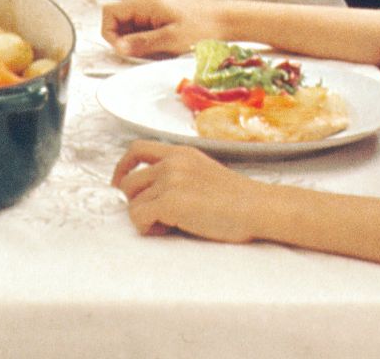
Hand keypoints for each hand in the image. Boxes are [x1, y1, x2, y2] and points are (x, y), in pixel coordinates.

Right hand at [101, 0, 227, 59]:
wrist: (229, 21)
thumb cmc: (204, 26)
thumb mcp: (171, 39)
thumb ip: (142, 43)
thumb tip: (118, 47)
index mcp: (144, 4)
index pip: (110, 14)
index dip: (110, 33)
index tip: (123, 49)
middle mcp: (146, 5)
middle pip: (119, 23)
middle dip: (126, 41)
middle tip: (142, 54)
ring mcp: (154, 13)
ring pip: (132, 30)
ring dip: (139, 45)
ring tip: (157, 52)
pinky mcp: (162, 21)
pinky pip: (146, 33)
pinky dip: (149, 44)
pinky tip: (164, 50)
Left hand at [112, 139, 261, 242]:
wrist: (260, 208)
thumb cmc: (239, 200)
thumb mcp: (205, 173)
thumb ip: (179, 174)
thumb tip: (153, 193)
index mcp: (181, 153)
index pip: (137, 149)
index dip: (123, 167)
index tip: (119, 184)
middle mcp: (171, 162)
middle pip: (128, 181)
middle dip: (136, 201)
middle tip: (158, 217)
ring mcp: (170, 180)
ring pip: (132, 202)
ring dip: (145, 217)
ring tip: (171, 225)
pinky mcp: (170, 202)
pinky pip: (138, 217)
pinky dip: (147, 228)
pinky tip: (169, 231)